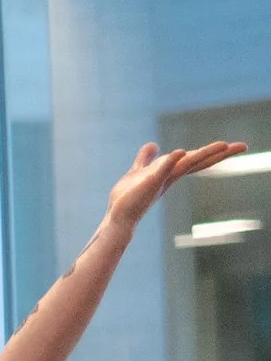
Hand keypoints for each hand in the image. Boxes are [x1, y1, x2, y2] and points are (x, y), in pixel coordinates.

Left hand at [105, 139, 249, 227]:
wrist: (118, 215)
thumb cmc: (129, 197)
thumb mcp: (139, 171)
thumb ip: (146, 158)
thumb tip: (153, 144)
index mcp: (170, 172)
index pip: (194, 159)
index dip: (211, 152)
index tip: (230, 145)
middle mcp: (170, 175)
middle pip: (198, 161)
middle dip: (219, 154)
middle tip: (242, 146)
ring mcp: (162, 180)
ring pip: (186, 164)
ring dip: (204, 154)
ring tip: (223, 144)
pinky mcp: (150, 183)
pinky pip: (162, 170)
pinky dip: (170, 161)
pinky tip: (179, 151)